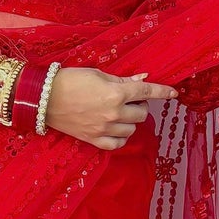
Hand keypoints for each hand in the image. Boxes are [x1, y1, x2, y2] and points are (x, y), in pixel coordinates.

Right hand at [43, 67, 175, 150]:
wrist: (44, 97)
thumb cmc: (71, 80)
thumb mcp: (99, 74)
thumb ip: (123, 80)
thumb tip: (143, 79)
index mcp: (116, 93)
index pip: (147, 92)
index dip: (163, 92)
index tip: (174, 93)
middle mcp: (113, 113)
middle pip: (141, 114)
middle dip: (139, 106)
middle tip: (128, 99)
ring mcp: (104, 129)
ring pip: (132, 129)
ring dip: (130, 121)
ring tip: (117, 113)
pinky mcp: (94, 139)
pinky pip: (118, 143)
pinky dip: (121, 136)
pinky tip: (115, 128)